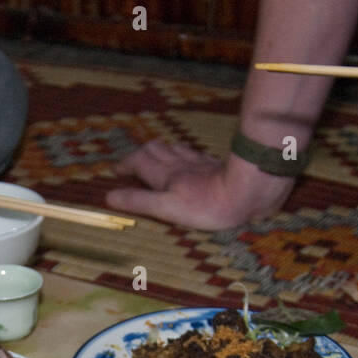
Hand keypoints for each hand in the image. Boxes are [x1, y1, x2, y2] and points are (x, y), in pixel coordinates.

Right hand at [105, 139, 294, 229]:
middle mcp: (179, 164)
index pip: (139, 162)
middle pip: (155, 149)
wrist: (247, 191)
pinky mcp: (216, 165)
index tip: (116, 171)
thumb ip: (139, 201)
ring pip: (174, 149)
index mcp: (165, 175)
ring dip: (162, 151)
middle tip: (133, 162)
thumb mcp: (167, 208)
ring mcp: (199, 162)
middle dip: (141, 154)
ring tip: (157, 157)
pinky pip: (194, 154)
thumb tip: (110, 197)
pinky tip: (190, 159)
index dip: (125, 164)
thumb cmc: (206, 205)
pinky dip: (184, 154)